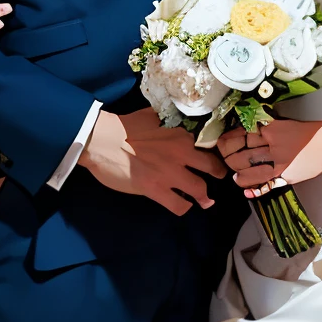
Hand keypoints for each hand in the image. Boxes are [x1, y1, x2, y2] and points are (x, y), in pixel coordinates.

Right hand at [79, 108, 226, 215]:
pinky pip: (179, 205)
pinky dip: (183, 207)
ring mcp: (170, 173)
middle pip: (212, 167)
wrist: (102, 140)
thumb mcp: (153, 115)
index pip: (209, 143)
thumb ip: (169, 118)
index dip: (214, 151)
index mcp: (182, 133)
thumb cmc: (124, 126)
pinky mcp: (156, 190)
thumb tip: (177, 116)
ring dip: (204, 196)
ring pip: (200, 189)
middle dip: (218, 174)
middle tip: (219, 177)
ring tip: (205, 200)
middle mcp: (182, 153)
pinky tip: (182, 205)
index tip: (215, 156)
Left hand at [218, 120, 321, 196]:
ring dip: (239, 175)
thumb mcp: (283, 124)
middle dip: (229, 158)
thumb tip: (247, 130)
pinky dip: (255, 190)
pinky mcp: (285, 175)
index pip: (241, 135)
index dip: (228, 141)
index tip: (221, 143)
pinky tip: (247, 192)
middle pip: (242, 154)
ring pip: (250, 170)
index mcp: (270, 129)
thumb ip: (265, 126)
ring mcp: (278, 162)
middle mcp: (271, 145)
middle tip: (225, 160)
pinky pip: (266, 184)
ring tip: (235, 177)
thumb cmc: (307, 131)